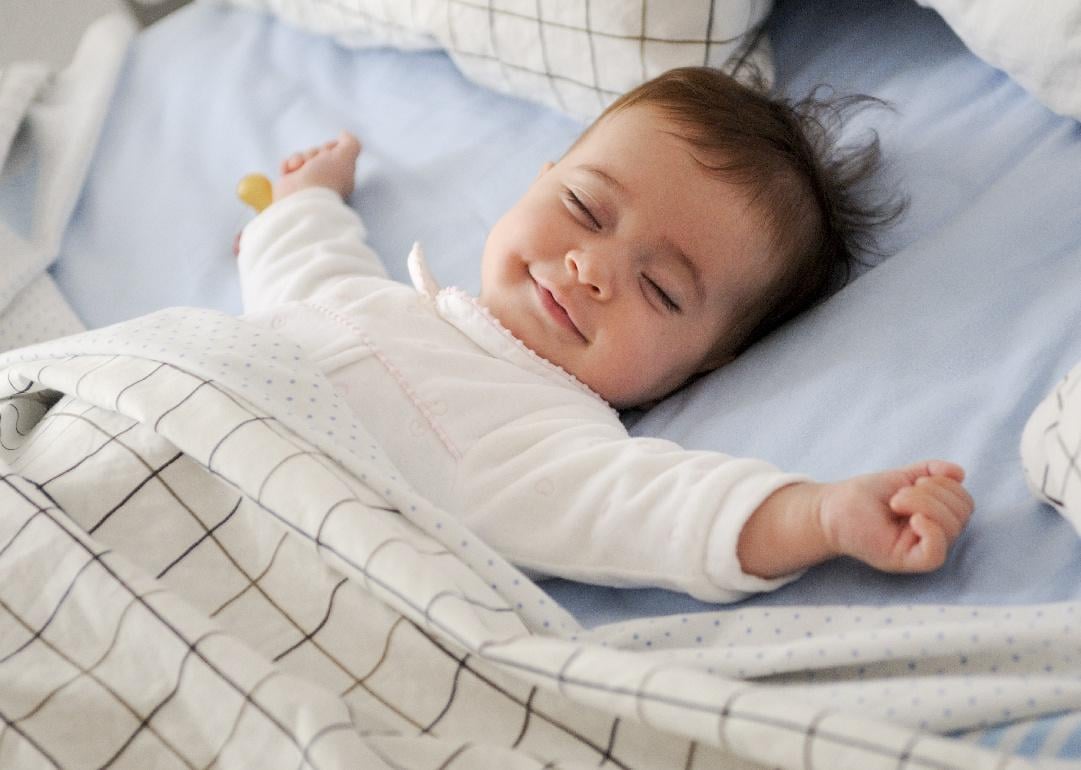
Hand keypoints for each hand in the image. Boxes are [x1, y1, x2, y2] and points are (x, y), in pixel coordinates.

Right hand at [273, 130, 361, 200]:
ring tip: (299, 170)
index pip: (334, 150)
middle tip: (314, 165)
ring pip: (302, 155)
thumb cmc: (326, 178)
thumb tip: (344, 133)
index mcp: (340, 174)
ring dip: (299, 158)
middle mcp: (324, 177)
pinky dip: (287, 165)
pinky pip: (287, 164)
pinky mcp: (291, 183)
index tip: (329, 154)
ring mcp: (307, 180)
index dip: (329, 147)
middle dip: (313, 153)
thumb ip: (350, 142)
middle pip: (317, 151)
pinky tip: (290, 173)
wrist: (302, 198)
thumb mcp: (346, 156)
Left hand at [818, 460, 972, 572]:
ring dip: (924, 503)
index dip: (947, 485)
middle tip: (900, 494)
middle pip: (961, 515)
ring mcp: (920, 549)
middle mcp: (934, 536)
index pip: (964, 503)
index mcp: (937, 517)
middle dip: (933, 493)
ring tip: (896, 502)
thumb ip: (931, 472)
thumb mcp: (902, 477)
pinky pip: (935, 554)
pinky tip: (913, 519)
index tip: (916, 480)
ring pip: (951, 529)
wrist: (832, 508)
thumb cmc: (865, 496)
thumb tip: (959, 473)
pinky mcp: (906, 561)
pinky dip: (931, 531)